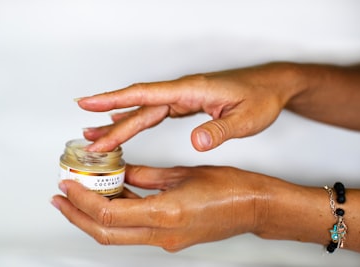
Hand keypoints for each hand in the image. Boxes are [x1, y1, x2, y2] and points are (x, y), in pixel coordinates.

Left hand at [52, 165, 267, 251]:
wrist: (253, 207)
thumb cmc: (230, 187)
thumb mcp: (182, 173)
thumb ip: (147, 176)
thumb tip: (123, 173)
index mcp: (167, 213)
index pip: (110, 213)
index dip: (82, 201)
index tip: (68, 185)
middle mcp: (163, 233)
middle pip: (106, 233)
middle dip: (77, 216)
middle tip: (61, 197)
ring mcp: (167, 240)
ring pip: (118, 235)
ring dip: (94, 217)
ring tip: (79, 197)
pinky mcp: (171, 239)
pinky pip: (135, 231)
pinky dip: (118, 217)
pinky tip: (112, 199)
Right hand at [77, 63, 301, 151]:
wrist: (271, 86)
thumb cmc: (260, 98)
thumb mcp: (246, 118)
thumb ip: (220, 130)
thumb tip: (197, 143)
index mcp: (191, 90)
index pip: (145, 94)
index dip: (114, 99)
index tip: (88, 103)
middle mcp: (181, 92)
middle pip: (139, 108)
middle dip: (111, 123)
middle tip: (88, 140)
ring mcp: (182, 98)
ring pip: (143, 110)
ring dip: (119, 123)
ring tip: (96, 136)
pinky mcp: (185, 105)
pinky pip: (153, 113)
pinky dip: (136, 121)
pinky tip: (124, 126)